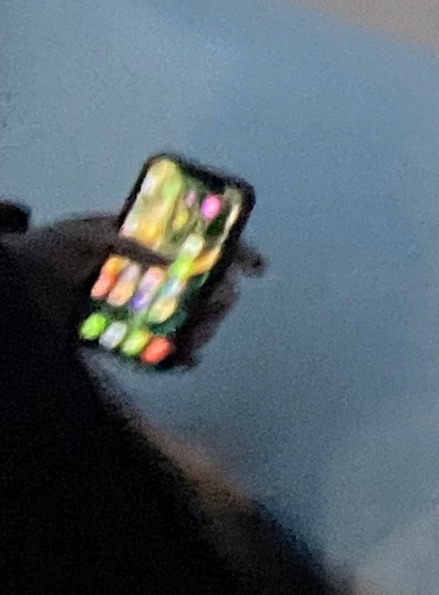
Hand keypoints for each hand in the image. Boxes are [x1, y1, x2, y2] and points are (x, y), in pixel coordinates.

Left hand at [10, 211, 260, 360]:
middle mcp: (151, 277)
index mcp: (148, 244)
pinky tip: (186, 360)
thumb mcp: (85, 235)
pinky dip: (179, 358)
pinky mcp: (124, 338)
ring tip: (197, 335)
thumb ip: (124, 243)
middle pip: (205, 287)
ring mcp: (139, 308)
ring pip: (189, 321)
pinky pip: (163, 353)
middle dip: (220, 296)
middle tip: (219, 303)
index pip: (203, 244)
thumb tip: (167, 260)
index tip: (258, 267)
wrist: (10, 282)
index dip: (235, 251)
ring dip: (202, 328)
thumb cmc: (46, 251)